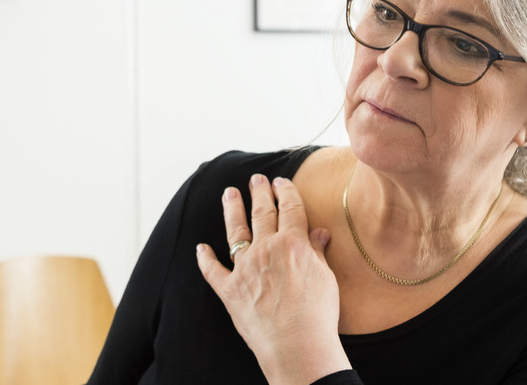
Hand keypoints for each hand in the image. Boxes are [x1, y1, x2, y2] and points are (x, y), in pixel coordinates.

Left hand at [196, 174, 350, 384]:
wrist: (297, 346)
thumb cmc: (317, 315)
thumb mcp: (326, 277)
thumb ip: (317, 252)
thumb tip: (318, 233)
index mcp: (292, 243)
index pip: (289, 207)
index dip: (285, 191)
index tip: (281, 181)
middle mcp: (265, 249)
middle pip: (261, 212)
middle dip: (259, 192)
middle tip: (256, 179)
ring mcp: (245, 268)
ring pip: (235, 231)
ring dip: (231, 209)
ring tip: (229, 194)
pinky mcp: (230, 290)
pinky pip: (212, 270)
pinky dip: (205, 259)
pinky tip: (200, 248)